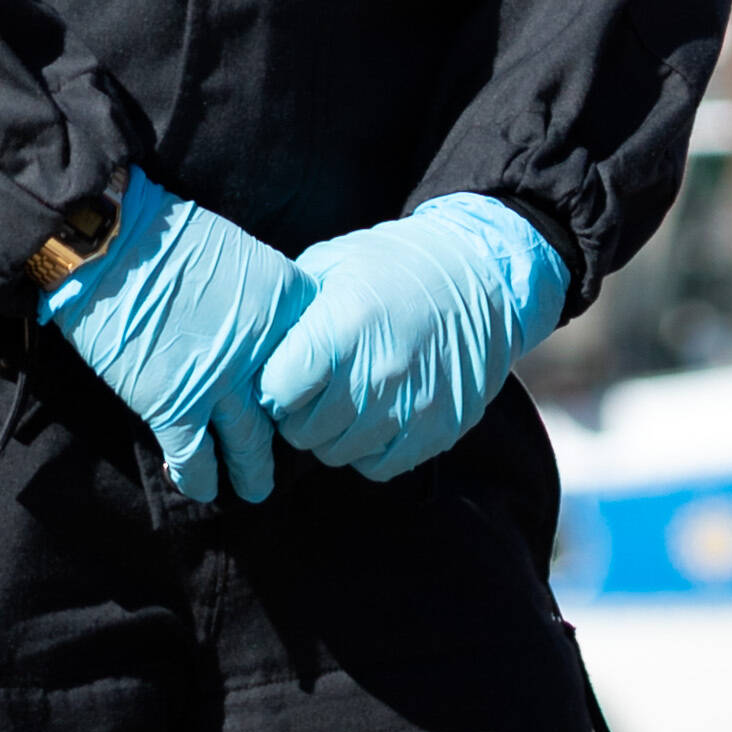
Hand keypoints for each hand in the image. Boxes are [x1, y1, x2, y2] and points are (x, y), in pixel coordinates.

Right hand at [39, 174, 311, 502]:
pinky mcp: (173, 407)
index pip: (320, 358)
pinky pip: (196, 460)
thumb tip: (265, 333)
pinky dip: (198, 479)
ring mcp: (220, 384)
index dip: (313, 382)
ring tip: (256, 489)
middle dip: (289, 435)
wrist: (109, 243)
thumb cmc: (167, 236)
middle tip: (290, 451)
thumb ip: (263, 302)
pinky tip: (200, 488)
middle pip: (290, 408)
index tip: (307, 397)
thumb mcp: (241, 255)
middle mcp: (264, 350)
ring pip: (250, 446)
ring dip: (252, 473)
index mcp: (287, 304)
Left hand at [257, 196, 566, 482]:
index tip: (282, 373)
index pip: (275, 392)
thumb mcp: (334, 265)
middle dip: (297, 413)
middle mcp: (377, 374)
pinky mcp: (438, 431)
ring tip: (345, 397)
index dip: (270, 386)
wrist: (483, 274)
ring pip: (336, 453)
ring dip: (332, 432)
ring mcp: (411, 408)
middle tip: (313, 388)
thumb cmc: (396, 265)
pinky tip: (375, 414)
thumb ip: (291, 310)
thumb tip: (248, 347)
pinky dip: (368, 448)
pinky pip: (378, 465)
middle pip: (302, 431)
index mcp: (344, 328)